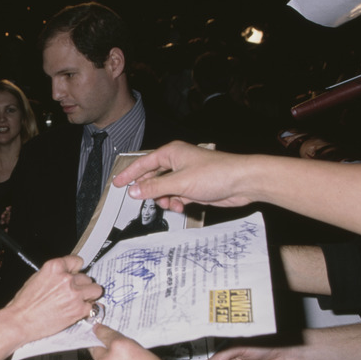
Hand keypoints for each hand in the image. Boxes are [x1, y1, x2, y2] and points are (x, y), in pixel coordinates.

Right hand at [6, 256, 101, 343]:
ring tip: (80, 301)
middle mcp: (66, 278)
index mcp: (54, 267)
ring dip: (89, 295)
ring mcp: (74, 294)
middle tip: (74, 292)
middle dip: (81, 285)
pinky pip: (94, 306)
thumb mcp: (37, 278)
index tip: (76, 274)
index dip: (76, 270)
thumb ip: (54, 274)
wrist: (20, 321)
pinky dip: (88, 309)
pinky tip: (79, 311)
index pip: (77, 261)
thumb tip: (65, 274)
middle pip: (87, 277)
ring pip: (96, 290)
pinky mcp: (79, 310)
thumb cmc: (24, 303)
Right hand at [112, 141, 254, 212]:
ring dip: (164, 199)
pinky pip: (177, 195)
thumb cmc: (215, 174)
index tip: (117, 184)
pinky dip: (176, 202)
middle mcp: (177, 162)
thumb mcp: (179, 182)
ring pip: (165, 189)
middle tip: (141, 201)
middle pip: (153, 177)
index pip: (143, 163)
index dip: (129, 174)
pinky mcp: (195, 187)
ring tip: (170, 204)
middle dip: (150, 191)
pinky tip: (181, 206)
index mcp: (171, 153)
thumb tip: (134, 191)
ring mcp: (186, 175)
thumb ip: (154, 187)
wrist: (243, 182)